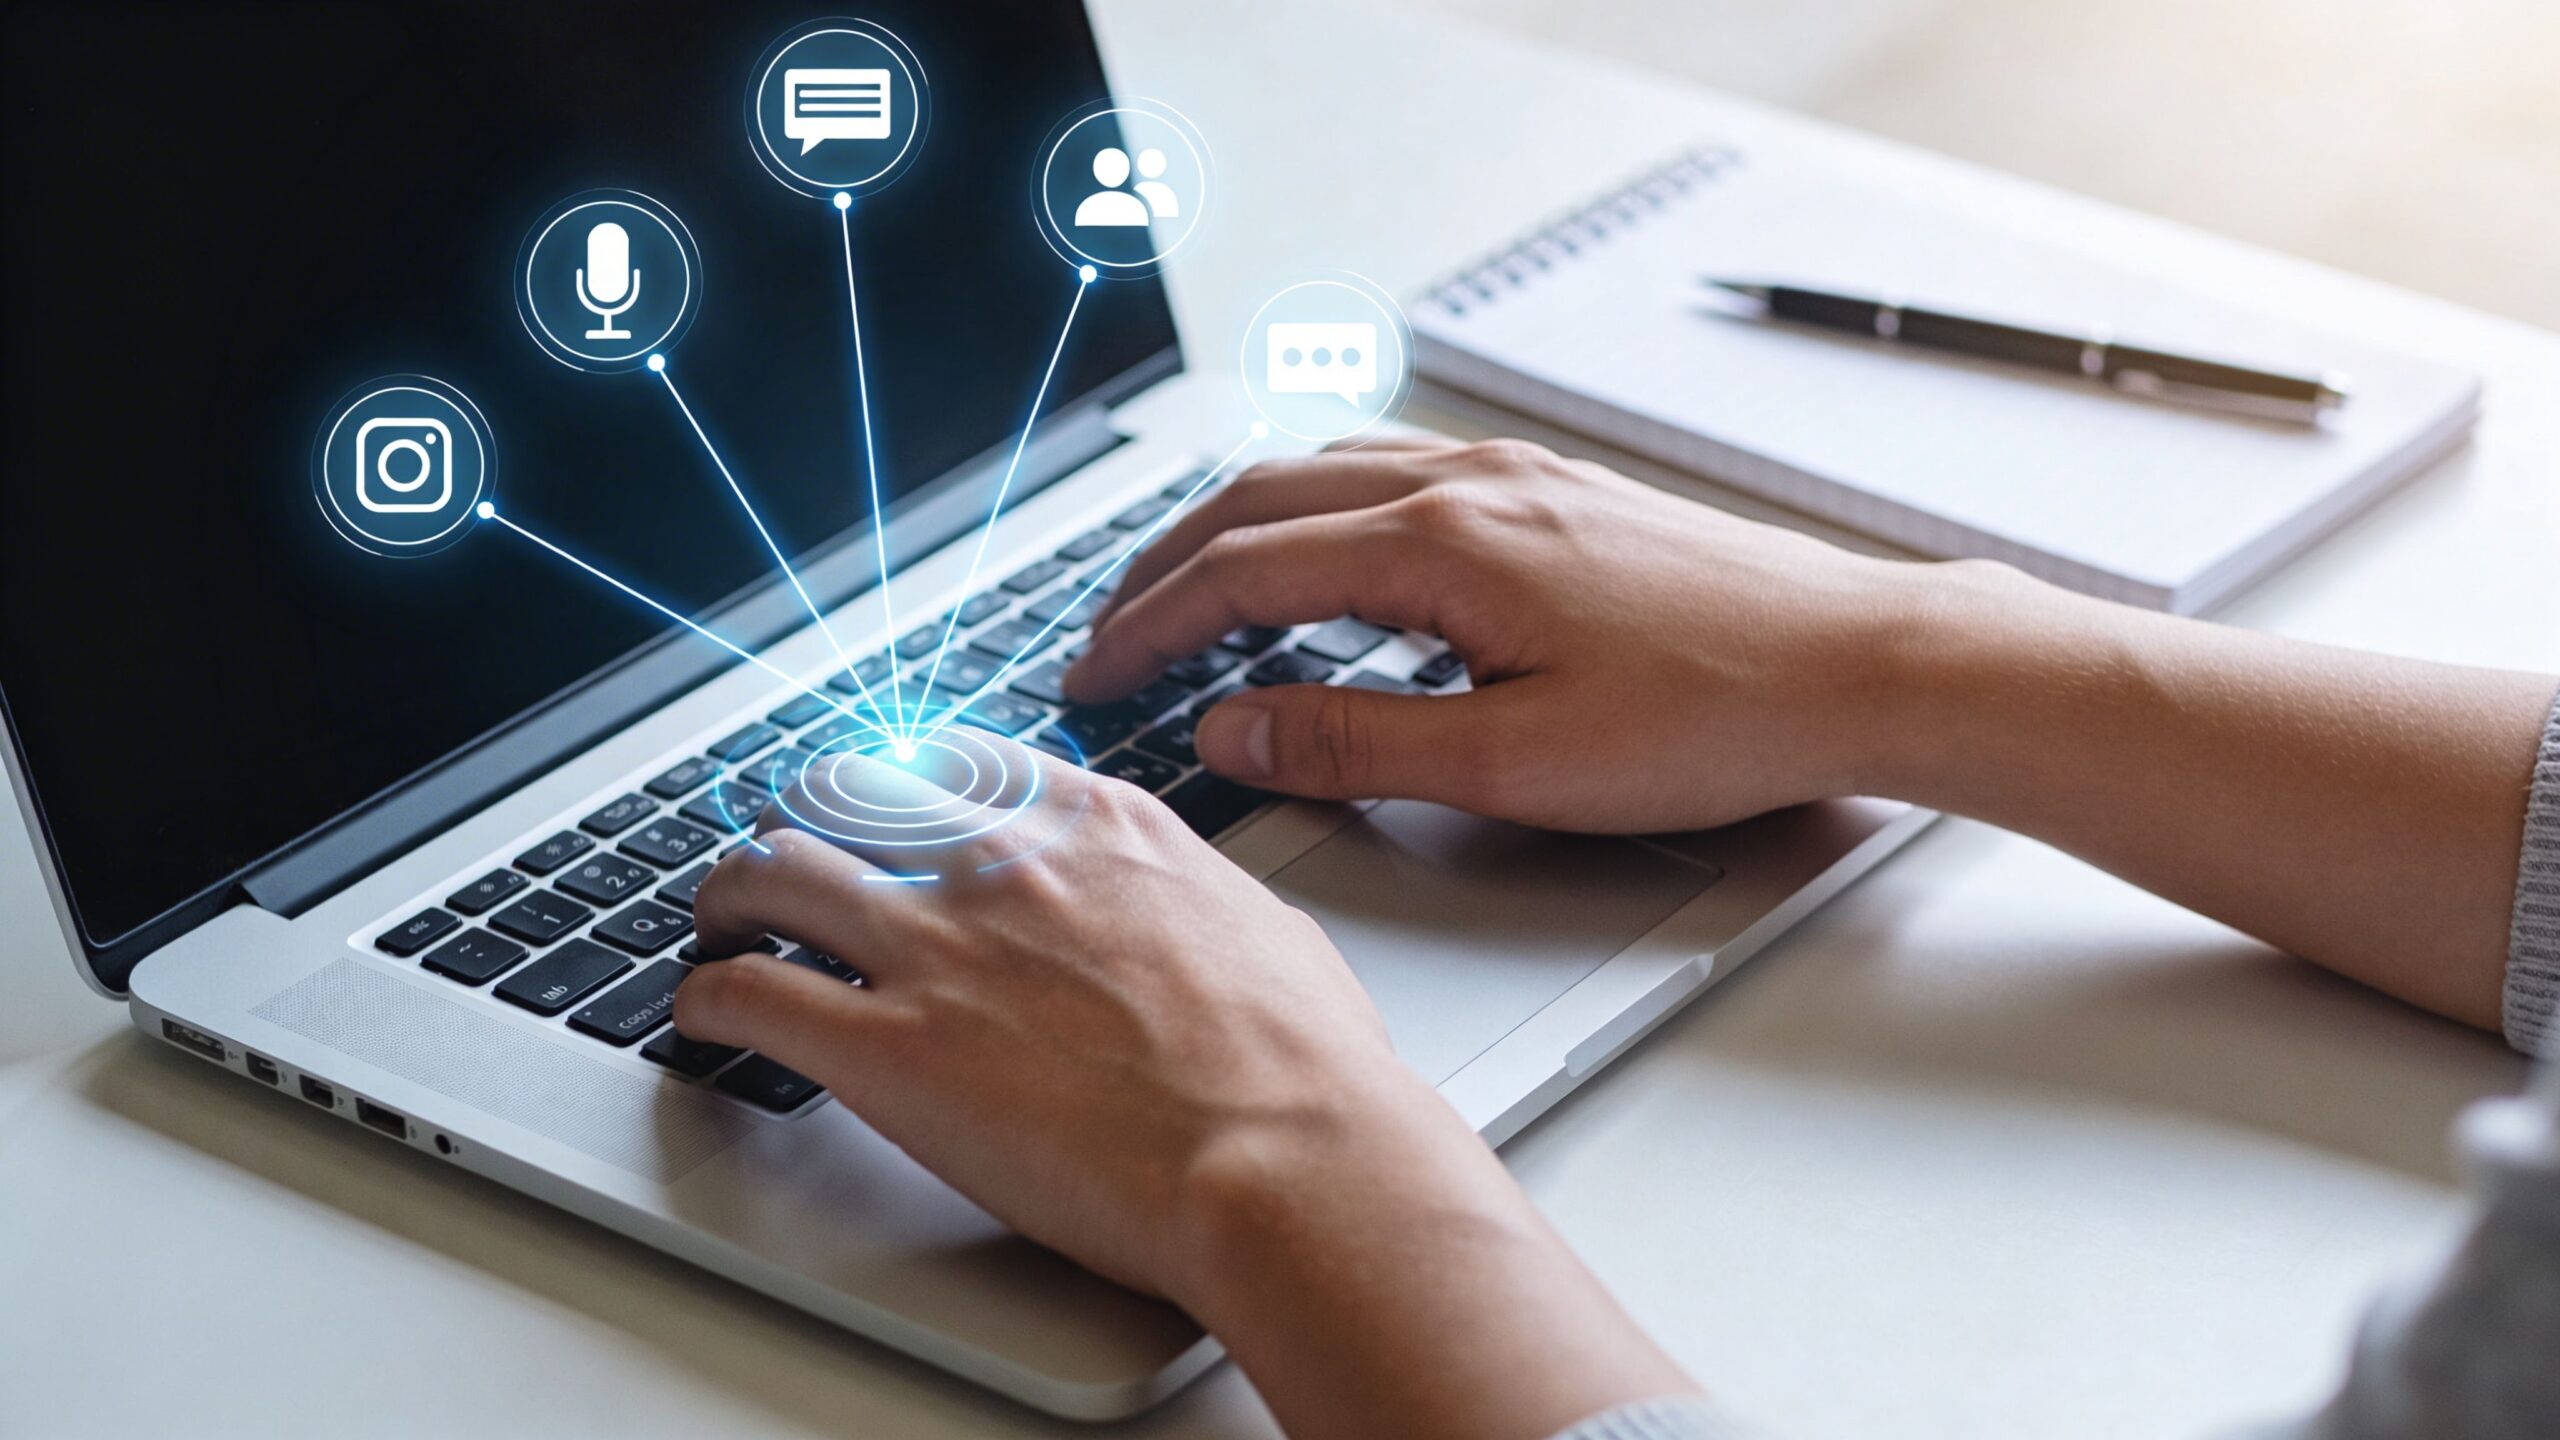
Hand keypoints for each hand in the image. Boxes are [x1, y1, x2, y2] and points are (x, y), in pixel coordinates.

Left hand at [672, 746, 1695, 1437]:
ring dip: (731, 893)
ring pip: (771, 869)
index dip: (909, 780)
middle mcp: (1005, 865)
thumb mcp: (1269, 933)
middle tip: (793, 858)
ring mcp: (937, 948)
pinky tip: (704, 1016)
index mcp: (1101, 828)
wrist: (1286, 1156)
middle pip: (849, 790)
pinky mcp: (886, 1049)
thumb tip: (1208, 921)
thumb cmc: (1305, 1068)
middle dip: (807, 819)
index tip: (894, 805)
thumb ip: (1205, 906)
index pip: (965, 759)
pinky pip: (747, 992)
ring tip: (720, 921)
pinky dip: (705, 998)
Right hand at [1065, 437, 1940, 832]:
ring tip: (1187, 592)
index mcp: (1444, 544)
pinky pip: (1392, 474)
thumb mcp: (1517, 763)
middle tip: (1106, 635)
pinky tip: (1325, 556)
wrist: (1861, 664)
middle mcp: (1470, 484)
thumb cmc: (1717, 716)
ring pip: (1325, 472)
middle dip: (1166, 568)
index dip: (1149, 627)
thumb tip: (1232, 726)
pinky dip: (1316, 511)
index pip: (1243, 572)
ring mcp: (1517, 478)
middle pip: (1263, 500)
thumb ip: (1356, 741)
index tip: (1092, 675)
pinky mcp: (1556, 494)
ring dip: (1237, 528)